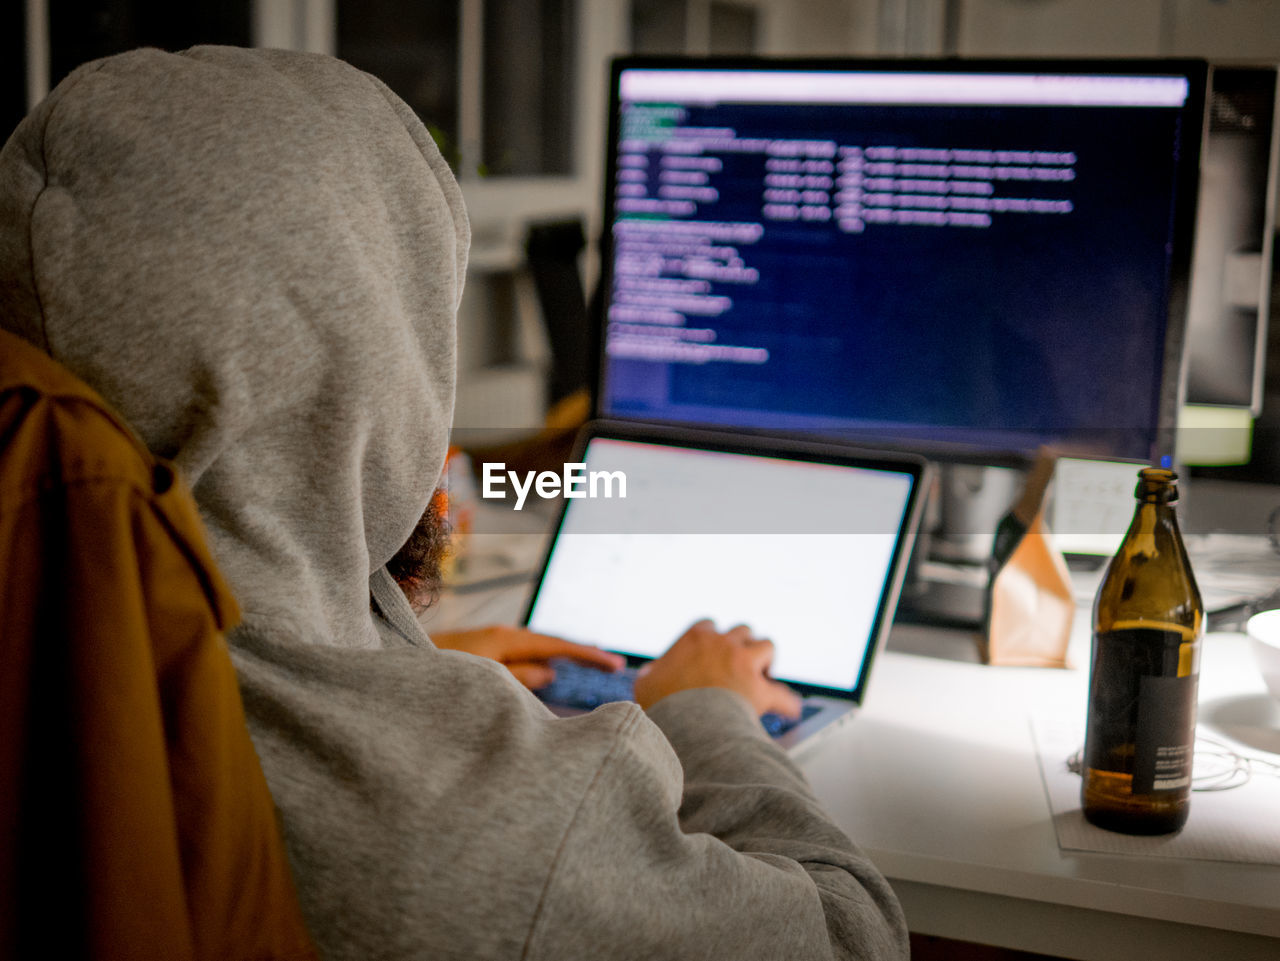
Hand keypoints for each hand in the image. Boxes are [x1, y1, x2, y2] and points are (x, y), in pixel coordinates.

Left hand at [432, 625, 624, 688]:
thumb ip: (519, 677)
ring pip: (534, 649)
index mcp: (505, 640)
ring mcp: (488, 642)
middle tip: (613, 667)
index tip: (616, 665)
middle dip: (581, 654)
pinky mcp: (478, 651)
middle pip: (550, 643)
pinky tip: (546, 671)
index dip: (587, 655)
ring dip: (561, 657)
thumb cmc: (437, 675)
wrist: (396, 671)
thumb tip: (550, 672)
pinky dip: (541, 660)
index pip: (557, 645)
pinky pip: (520, 654)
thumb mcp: (483, 680)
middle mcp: (500, 635)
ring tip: (589, 668)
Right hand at [633, 619, 801, 717]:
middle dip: (741, 644)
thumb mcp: (645, 683)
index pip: (708, 626)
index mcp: (696, 638)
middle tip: (738, 663)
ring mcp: (745, 664)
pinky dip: (786, 703)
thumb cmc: (663, 704)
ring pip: (767, 646)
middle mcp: (723, 644)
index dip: (711, 638)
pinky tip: (790, 709)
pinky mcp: (760, 691)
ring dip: (765, 659)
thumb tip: (652, 673)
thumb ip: (652, 673)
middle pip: (741, 630)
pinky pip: (782, 695)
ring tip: (762, 674)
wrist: (685, 725)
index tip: (710, 651)